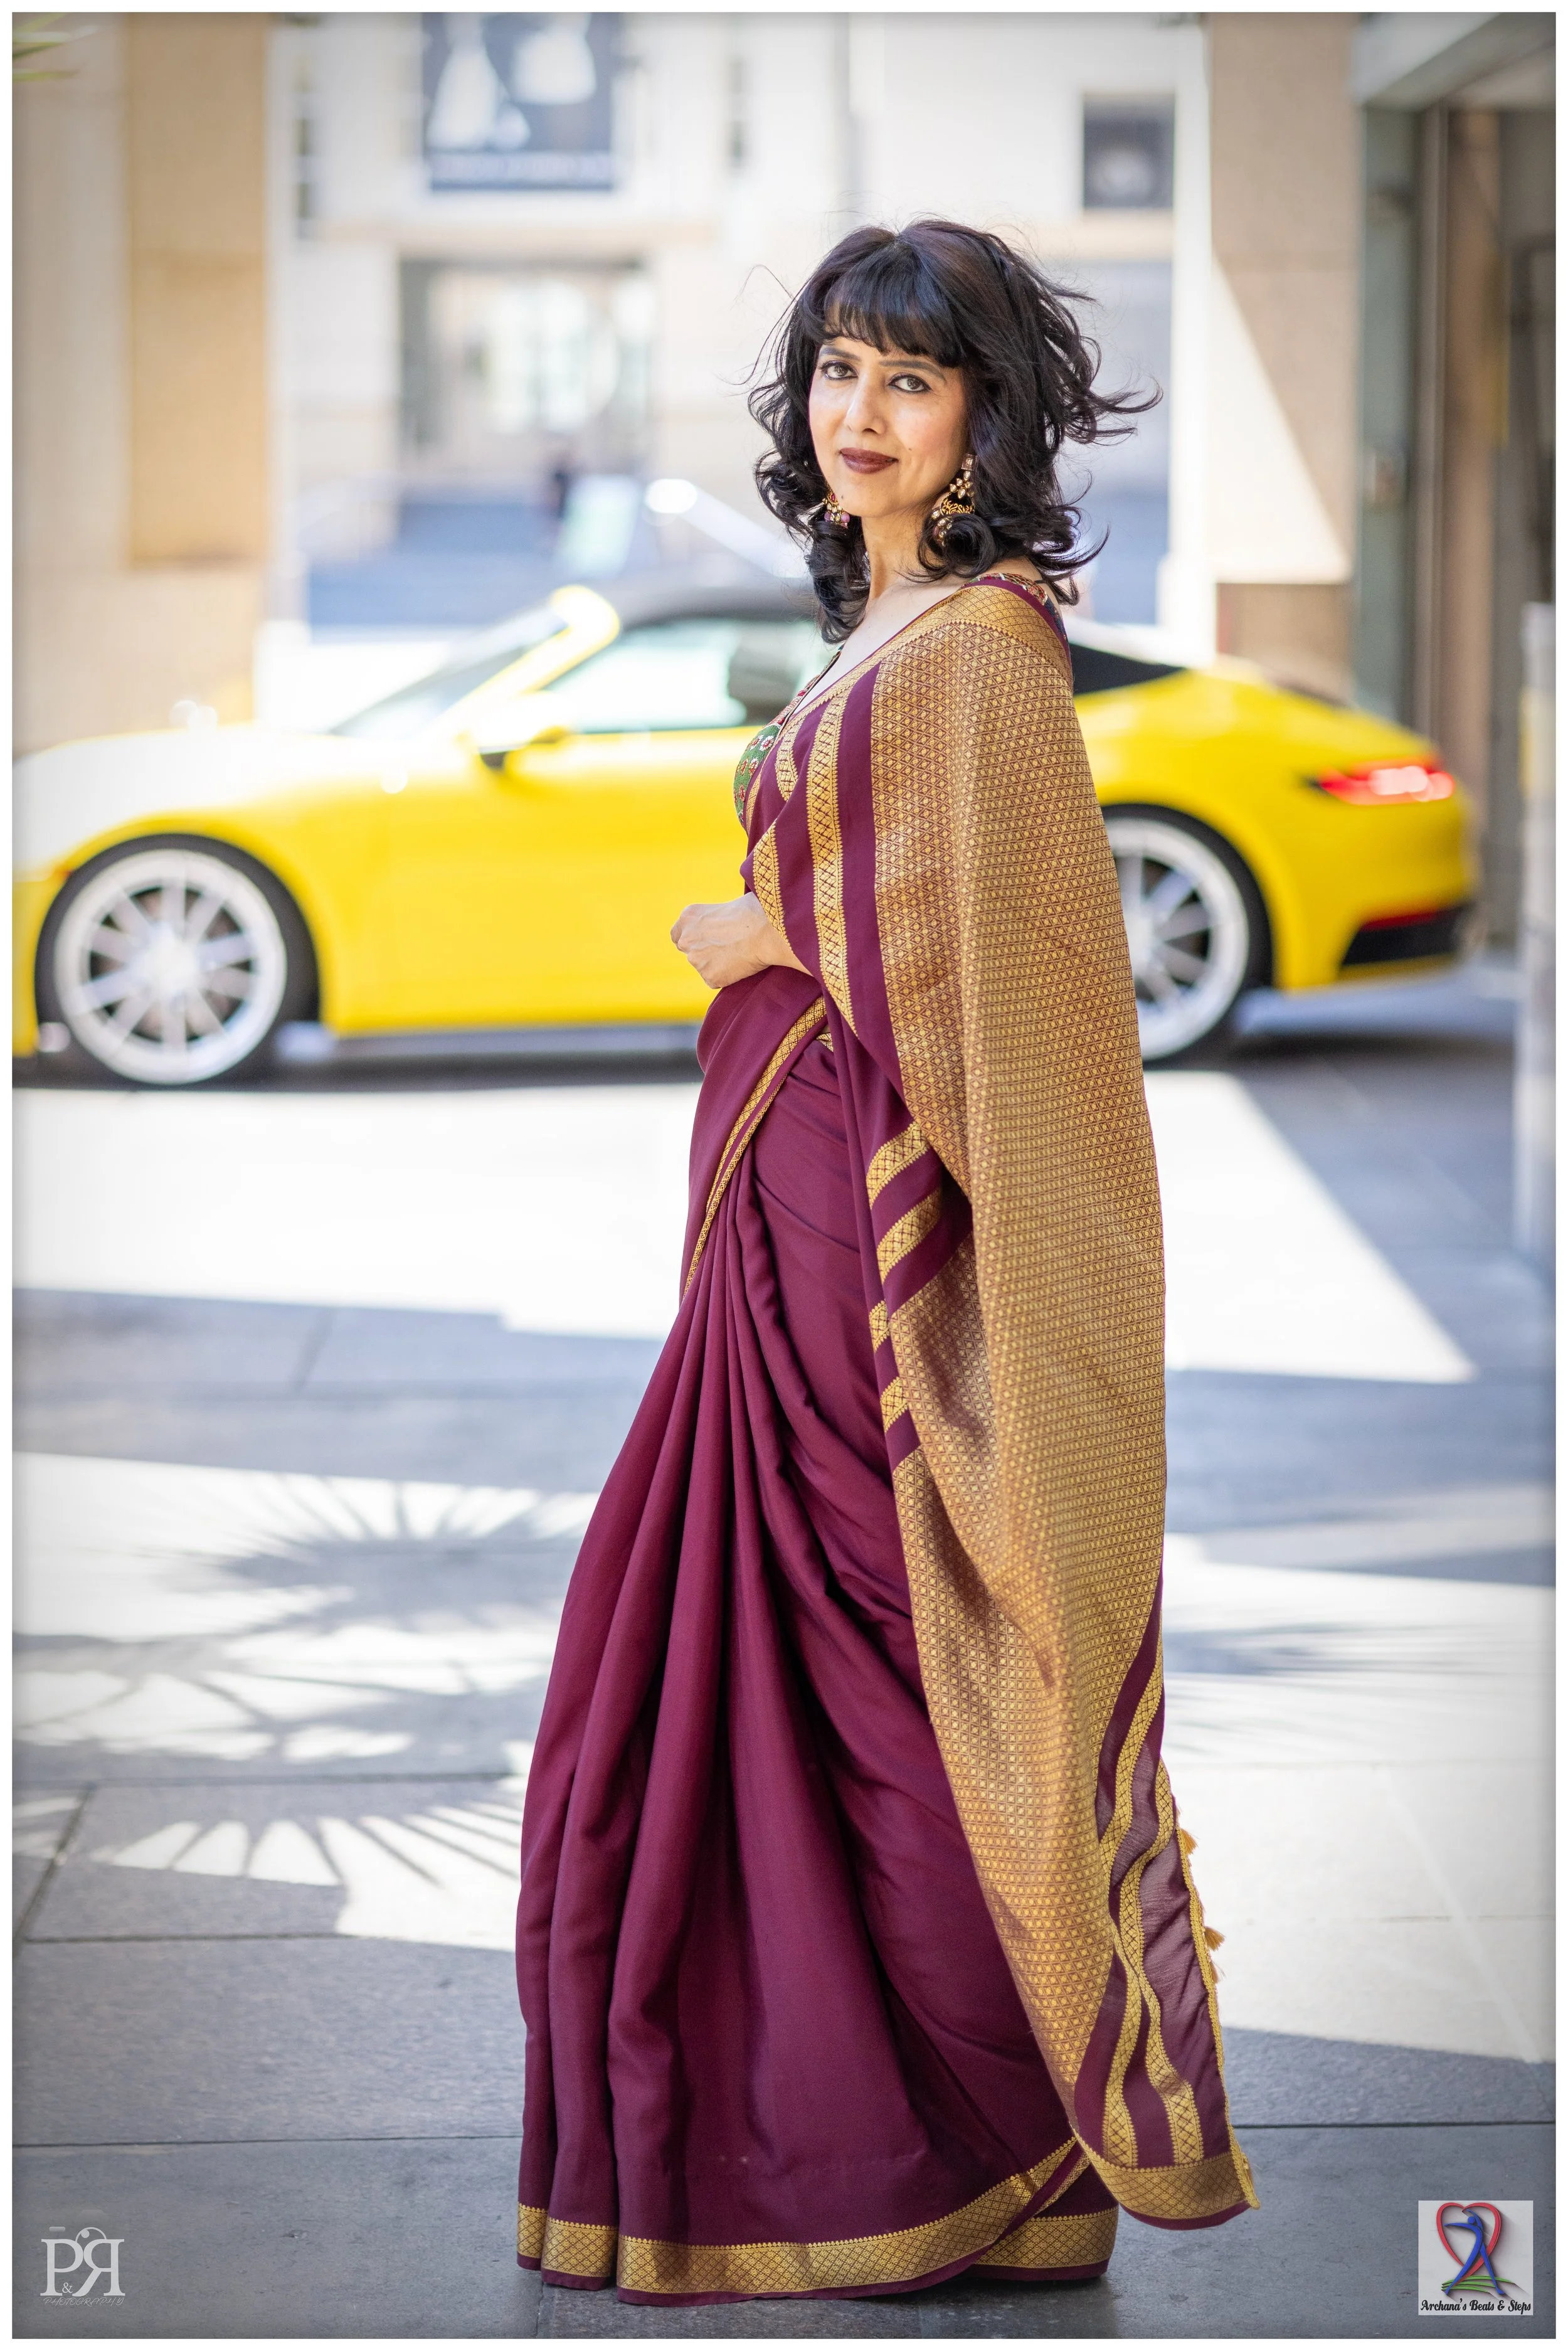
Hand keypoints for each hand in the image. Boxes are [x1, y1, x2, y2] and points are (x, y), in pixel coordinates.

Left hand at [670, 893, 806, 988]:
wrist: (767, 931)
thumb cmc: (754, 912)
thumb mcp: (725, 906)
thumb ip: (713, 919)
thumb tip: (720, 924)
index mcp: (688, 917)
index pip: (677, 936)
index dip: (693, 939)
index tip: (706, 941)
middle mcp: (686, 939)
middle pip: (690, 952)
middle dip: (704, 952)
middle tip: (726, 949)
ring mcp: (696, 960)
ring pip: (704, 967)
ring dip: (717, 964)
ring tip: (739, 954)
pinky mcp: (709, 977)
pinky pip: (716, 980)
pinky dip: (727, 976)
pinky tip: (741, 964)